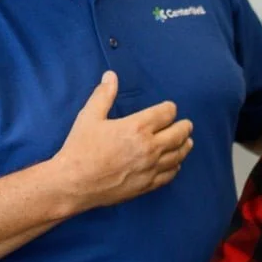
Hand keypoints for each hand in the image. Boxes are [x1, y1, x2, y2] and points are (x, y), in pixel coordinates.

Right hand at [54, 71, 193, 212]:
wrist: (74, 183)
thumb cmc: (80, 149)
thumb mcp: (89, 117)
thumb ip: (104, 95)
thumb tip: (111, 76)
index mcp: (137, 127)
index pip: (166, 113)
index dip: (170, 108)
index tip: (169, 108)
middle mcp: (149, 148)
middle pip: (179, 134)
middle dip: (184, 126)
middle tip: (187, 124)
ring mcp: (150, 168)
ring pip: (178, 155)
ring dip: (185, 146)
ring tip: (187, 142)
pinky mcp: (147, 185)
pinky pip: (170, 174)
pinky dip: (175, 166)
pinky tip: (175, 163)